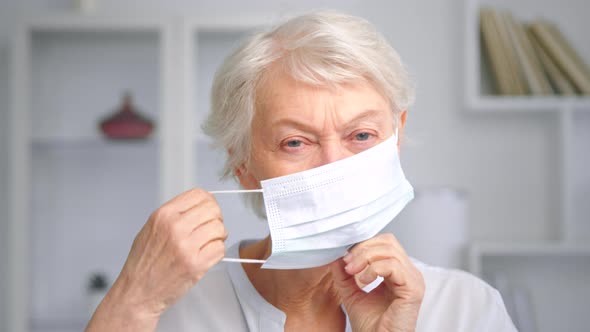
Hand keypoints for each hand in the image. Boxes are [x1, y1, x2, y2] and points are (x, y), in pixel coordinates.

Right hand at [86, 189, 226, 330]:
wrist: (137, 293)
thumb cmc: (143, 264)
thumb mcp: (151, 228)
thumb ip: (175, 214)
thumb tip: (201, 205)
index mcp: (163, 215)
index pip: (199, 195)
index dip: (208, 202)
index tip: (208, 211)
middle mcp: (175, 227)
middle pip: (213, 209)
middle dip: (216, 219)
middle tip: (211, 229)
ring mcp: (186, 246)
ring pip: (219, 228)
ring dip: (218, 237)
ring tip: (208, 244)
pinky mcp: (196, 264)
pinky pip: (220, 249)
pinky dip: (217, 252)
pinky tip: (206, 256)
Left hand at [330, 233, 424, 331]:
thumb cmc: (370, 327)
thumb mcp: (351, 293)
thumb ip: (344, 275)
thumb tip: (336, 256)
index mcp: (398, 272)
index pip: (384, 243)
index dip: (363, 246)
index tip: (345, 259)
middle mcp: (408, 273)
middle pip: (388, 241)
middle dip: (363, 249)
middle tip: (348, 264)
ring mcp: (413, 280)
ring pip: (390, 250)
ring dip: (365, 258)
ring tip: (353, 273)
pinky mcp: (413, 289)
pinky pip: (393, 266)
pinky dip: (374, 269)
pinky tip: (364, 281)